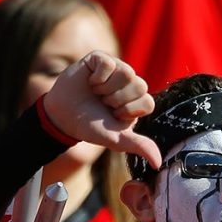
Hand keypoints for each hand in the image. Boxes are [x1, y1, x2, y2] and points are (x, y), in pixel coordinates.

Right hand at [42, 51, 159, 167]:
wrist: (63, 116)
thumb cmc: (91, 127)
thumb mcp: (116, 140)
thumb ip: (139, 146)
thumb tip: (158, 163)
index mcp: (137, 101)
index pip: (148, 101)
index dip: (129, 111)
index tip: (114, 116)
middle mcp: (130, 83)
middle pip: (140, 85)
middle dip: (118, 100)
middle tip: (104, 104)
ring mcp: (116, 68)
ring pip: (126, 72)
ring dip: (107, 89)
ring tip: (97, 93)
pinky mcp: (101, 58)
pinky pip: (109, 63)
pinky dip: (98, 77)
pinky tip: (90, 82)